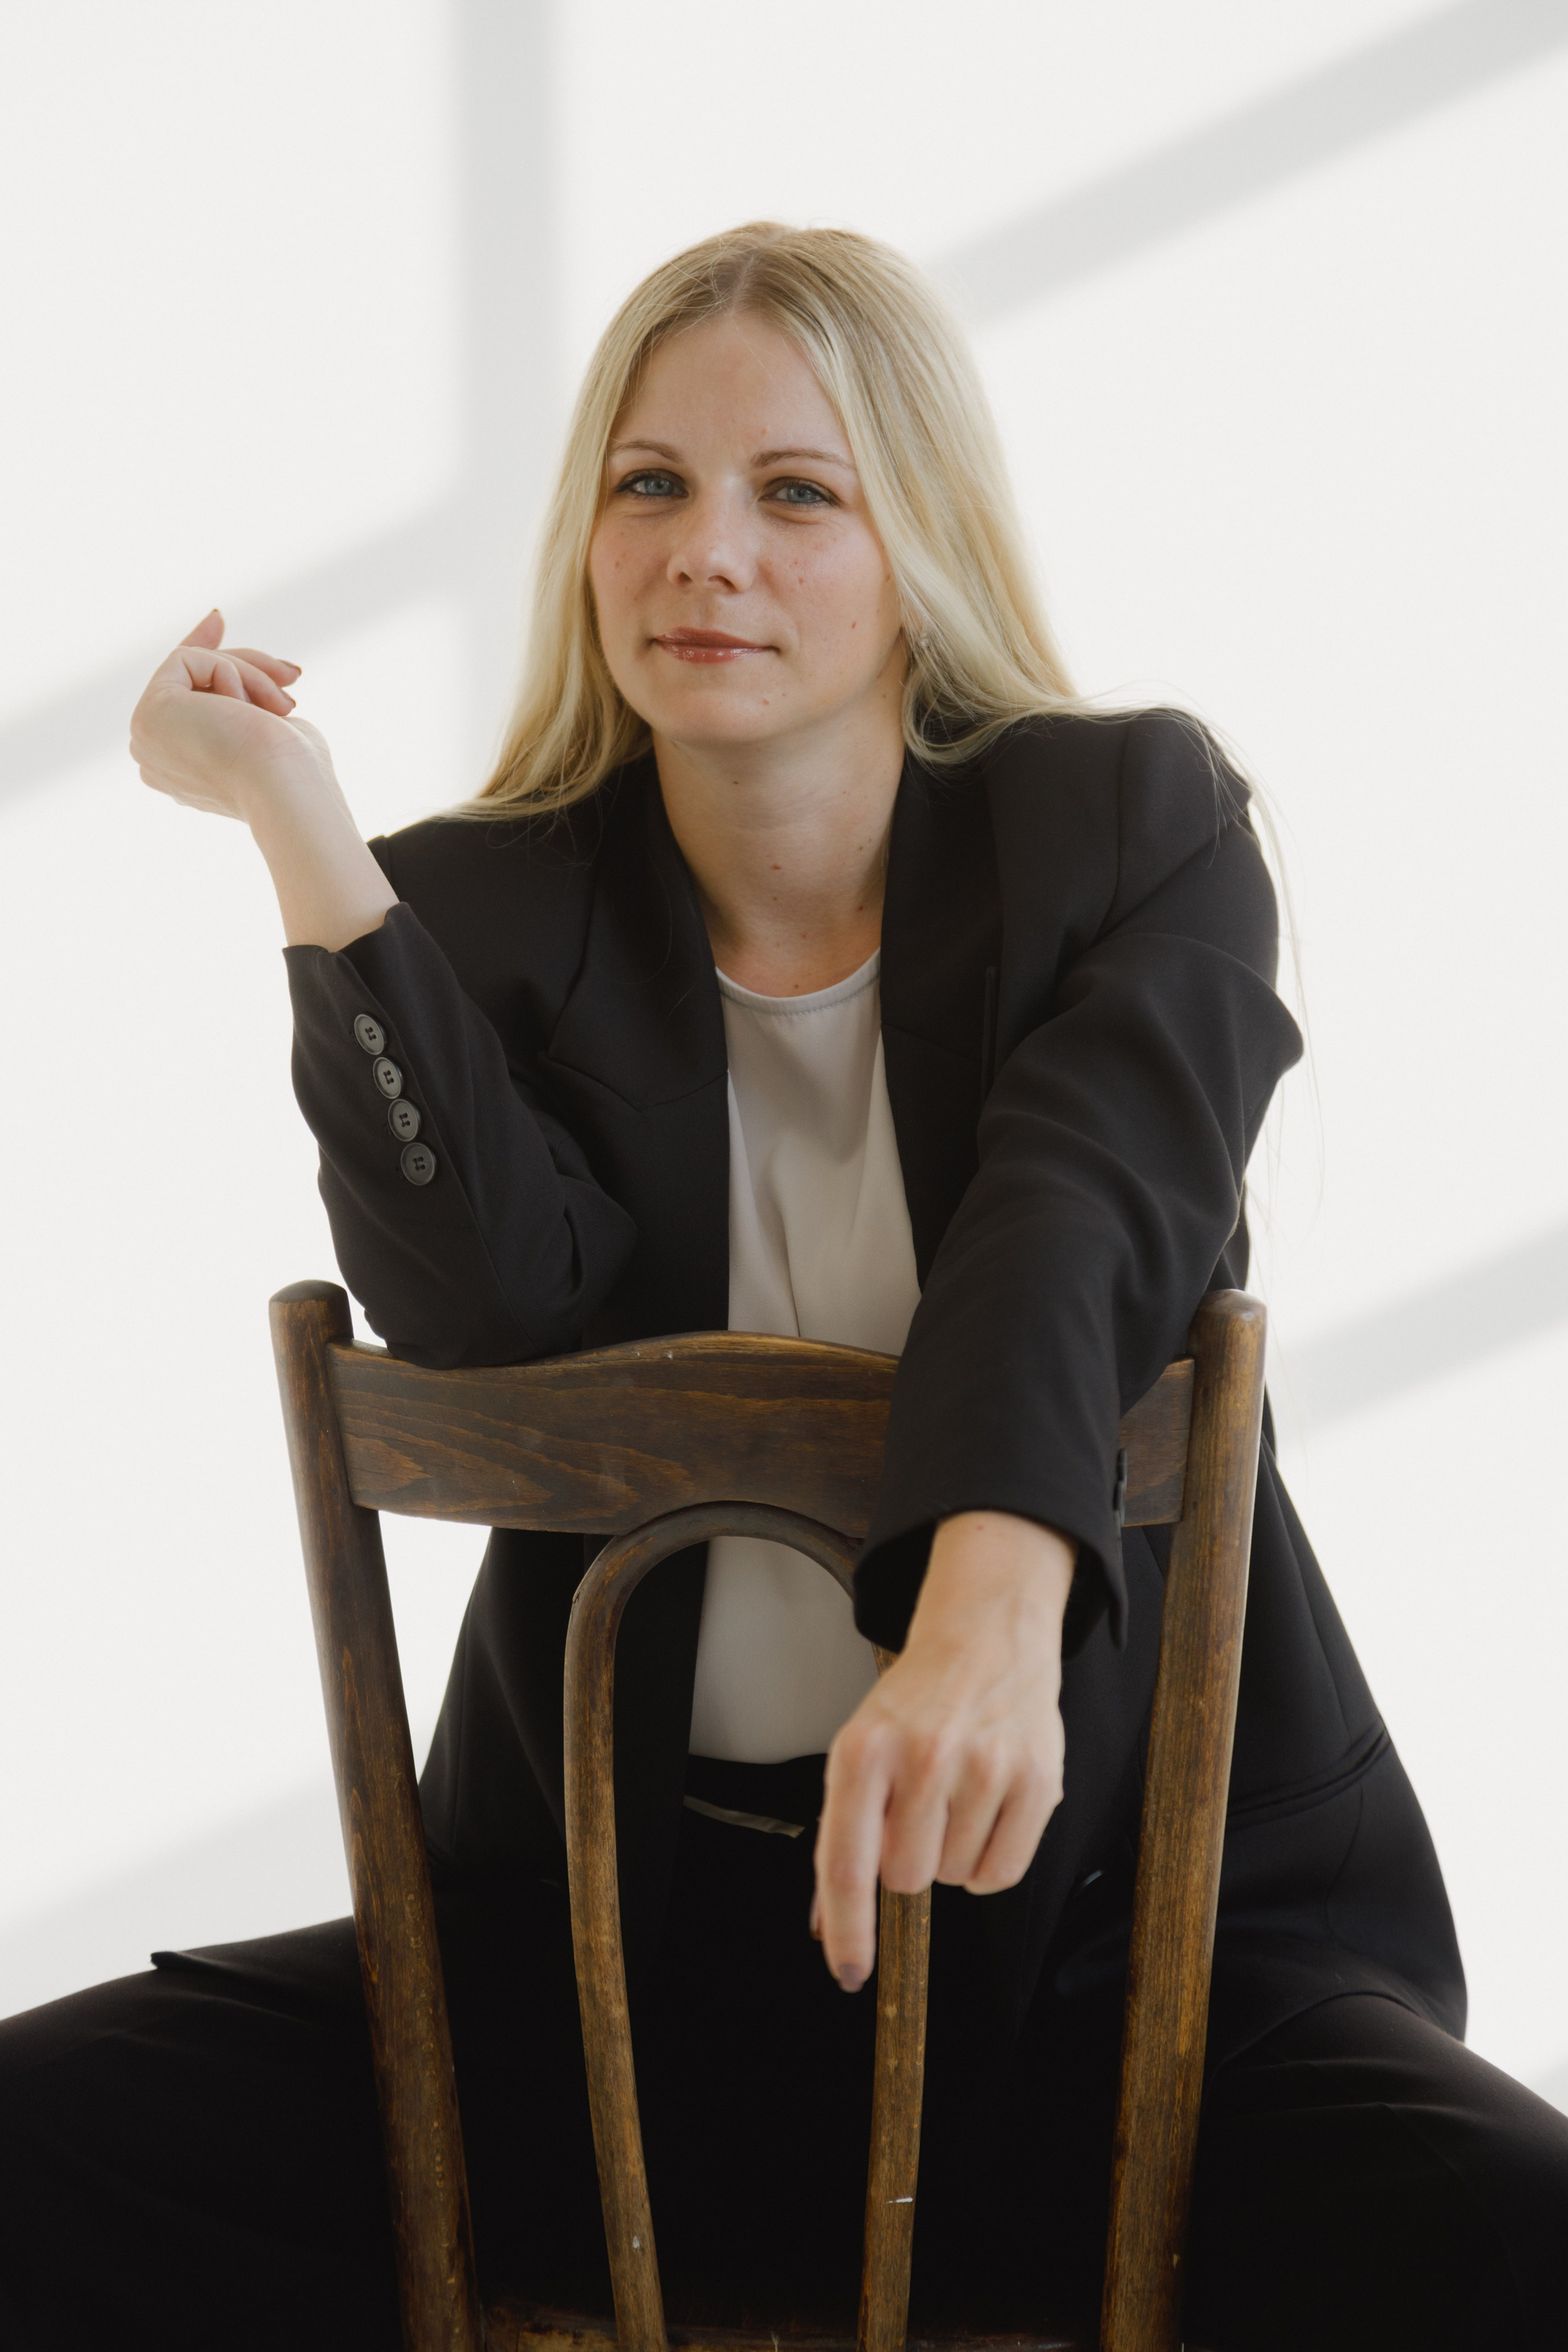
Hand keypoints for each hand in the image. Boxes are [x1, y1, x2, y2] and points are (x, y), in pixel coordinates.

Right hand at [129, 610, 395, 949]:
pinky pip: (187, 659)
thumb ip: (243, 709)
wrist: (286, 790)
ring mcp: (146, 737)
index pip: (184, 702)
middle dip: (247, 665)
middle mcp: (154, 757)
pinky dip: (230, 672)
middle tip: (294, 674)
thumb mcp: (269, 729)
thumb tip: (237, 693)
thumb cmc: (294, 771)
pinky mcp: (150, 713)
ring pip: (194, 666)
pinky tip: (247, 707)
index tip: (216, 617)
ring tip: (285, 707)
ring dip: (250, 675)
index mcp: (180, 771)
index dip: (200, 660)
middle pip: (192, 680)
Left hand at [812, 1511, 1072, 1990]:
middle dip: (909, 1861)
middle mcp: (922, 1756)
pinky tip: (988, 1811)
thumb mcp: (859, 1748)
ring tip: (956, 1796)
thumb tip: (826, 1926)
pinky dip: (992, 1860)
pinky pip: (1004, 1873)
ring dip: (952, 1855)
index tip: (850, 1973)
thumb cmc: (916, 1703)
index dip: (849, 1929)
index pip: (848, 1864)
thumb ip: (842, 1834)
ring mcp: (984, 1767)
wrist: (985, 1636)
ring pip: (957, 1878)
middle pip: (907, 1879)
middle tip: (919, 1811)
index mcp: (863, 1751)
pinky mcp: (1036, 1779)